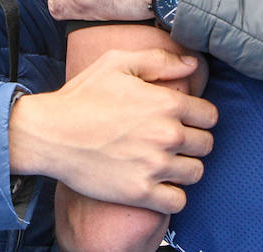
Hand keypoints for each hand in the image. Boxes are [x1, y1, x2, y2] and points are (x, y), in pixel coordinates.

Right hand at [9, 48, 216, 213]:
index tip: (186, 119)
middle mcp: (166, 135)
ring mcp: (155, 166)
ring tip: (166, 161)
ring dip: (185, 167)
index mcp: (166, 103)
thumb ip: (160, 60)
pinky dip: (173, 194)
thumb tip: (193, 64)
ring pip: (195, 173)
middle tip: (173, 140)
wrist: (52, 133)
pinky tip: (159, 183)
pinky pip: (178, 201)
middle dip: (194, 141)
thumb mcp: (118, 63)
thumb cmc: (83, 94)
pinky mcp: (140, 192)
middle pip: (206, 145)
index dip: (200, 116)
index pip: (210, 116)